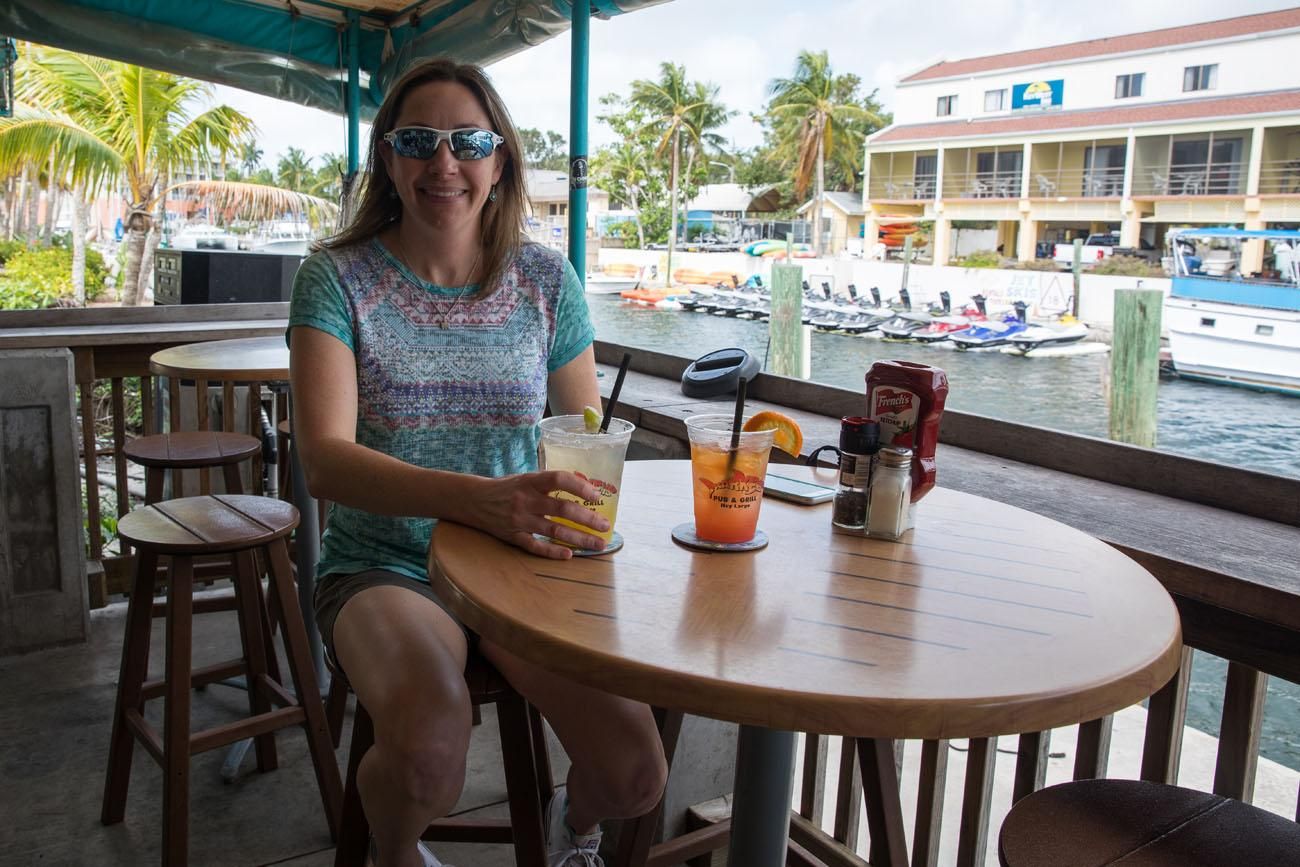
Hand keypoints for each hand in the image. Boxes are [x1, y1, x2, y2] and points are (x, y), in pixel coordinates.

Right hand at [474, 471, 610, 558]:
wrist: (474, 500)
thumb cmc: (507, 488)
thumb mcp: (526, 478)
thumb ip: (550, 483)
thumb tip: (584, 484)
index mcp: (530, 481)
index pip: (558, 479)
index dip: (579, 487)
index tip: (596, 496)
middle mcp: (525, 500)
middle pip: (562, 509)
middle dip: (587, 518)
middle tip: (605, 526)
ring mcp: (519, 520)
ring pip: (553, 530)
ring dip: (578, 538)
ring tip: (597, 544)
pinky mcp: (513, 537)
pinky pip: (535, 546)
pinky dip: (552, 552)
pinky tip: (568, 555)